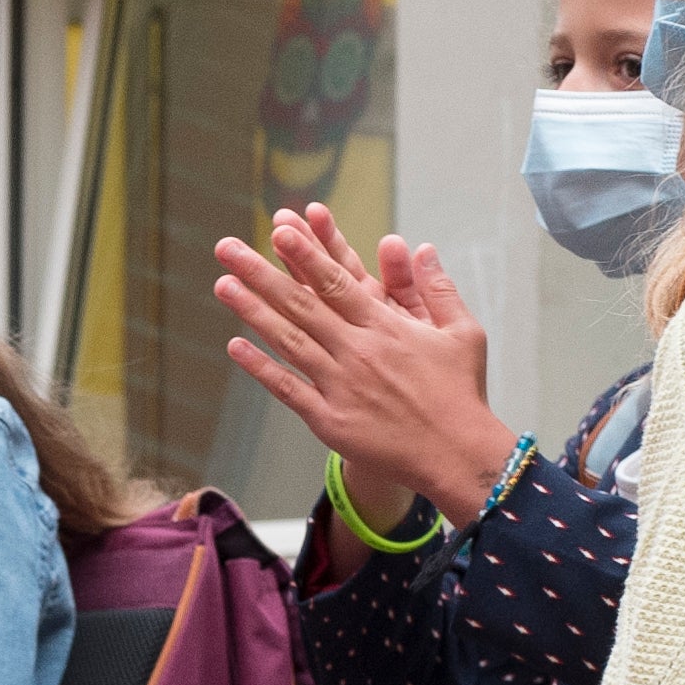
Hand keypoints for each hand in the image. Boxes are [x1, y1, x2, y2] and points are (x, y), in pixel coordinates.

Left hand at [214, 205, 516, 533]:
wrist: (456, 455)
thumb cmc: (460, 392)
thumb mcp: (462, 332)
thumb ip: (437, 288)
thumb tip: (422, 248)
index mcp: (386, 326)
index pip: (337, 281)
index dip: (305, 254)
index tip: (278, 230)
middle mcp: (358, 351)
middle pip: (301, 304)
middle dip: (262, 273)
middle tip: (229, 248)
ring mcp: (340, 385)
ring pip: (288, 340)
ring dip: (252, 312)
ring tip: (222, 285)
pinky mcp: (330, 420)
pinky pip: (288, 389)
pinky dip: (261, 368)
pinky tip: (234, 346)